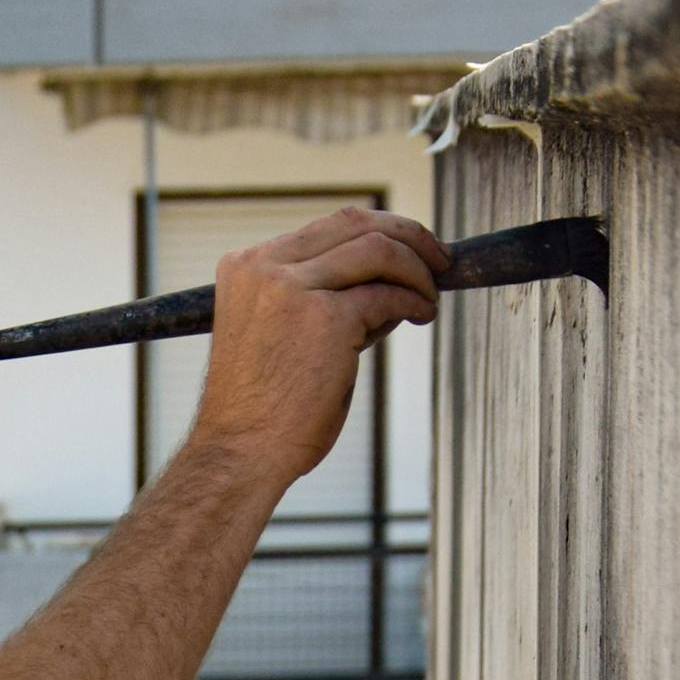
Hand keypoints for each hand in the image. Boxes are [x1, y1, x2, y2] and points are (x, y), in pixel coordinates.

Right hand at [188, 206, 447, 490]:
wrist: (240, 455)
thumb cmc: (261, 410)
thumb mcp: (274, 333)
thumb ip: (310, 297)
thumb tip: (379, 279)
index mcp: (245, 267)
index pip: (325, 228)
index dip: (376, 232)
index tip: (406, 251)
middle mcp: (265, 267)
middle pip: (356, 224)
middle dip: (408, 236)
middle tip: (439, 260)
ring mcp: (294, 288)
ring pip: (378, 250)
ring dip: (417, 270)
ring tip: (429, 299)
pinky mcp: (327, 318)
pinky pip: (387, 295)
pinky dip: (413, 302)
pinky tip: (420, 316)